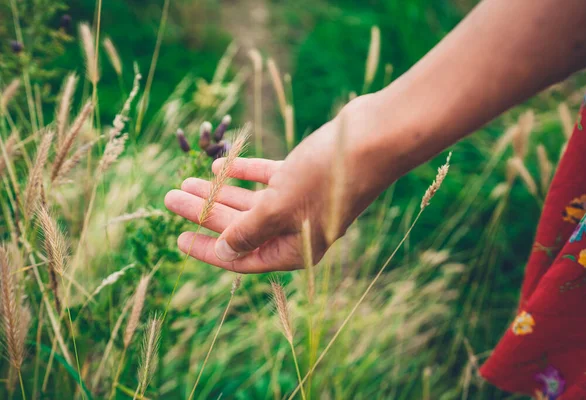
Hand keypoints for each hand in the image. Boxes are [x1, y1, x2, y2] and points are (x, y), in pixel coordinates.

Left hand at [164, 94, 404, 272]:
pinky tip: (218, 166)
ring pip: (249, 201)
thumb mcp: (280, 209)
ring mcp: (299, 201)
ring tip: (185, 182)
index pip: (241, 257)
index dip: (207, 250)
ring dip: (218, 192)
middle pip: (239, 225)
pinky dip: (243, 173)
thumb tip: (223, 252)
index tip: (178, 239)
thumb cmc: (327, 178)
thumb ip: (248, 231)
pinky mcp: (302, 175)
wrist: (372, 138)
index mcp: (294, 249)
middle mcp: (295, 229)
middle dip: (204, 213)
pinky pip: (265, 178)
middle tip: (170, 198)